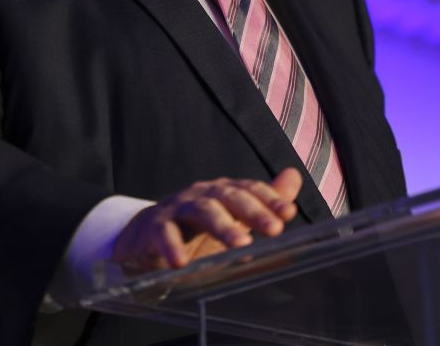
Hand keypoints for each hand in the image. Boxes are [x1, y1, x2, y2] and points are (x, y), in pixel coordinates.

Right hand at [110, 168, 302, 274]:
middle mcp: (201, 195)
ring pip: (202, 211)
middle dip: (253, 211)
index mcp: (221, 192)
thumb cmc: (193, 229)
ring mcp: (177, 208)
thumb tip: (294, 176)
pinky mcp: (154, 227)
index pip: (248, 189)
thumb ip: (261, 201)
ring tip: (240, 245)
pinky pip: (164, 233)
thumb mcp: (230, 217)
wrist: (145, 238)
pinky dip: (172, 247)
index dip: (269, 199)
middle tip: (274, 230)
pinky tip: (180, 263)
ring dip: (222, 226)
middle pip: (229, 197)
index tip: (289, 213)